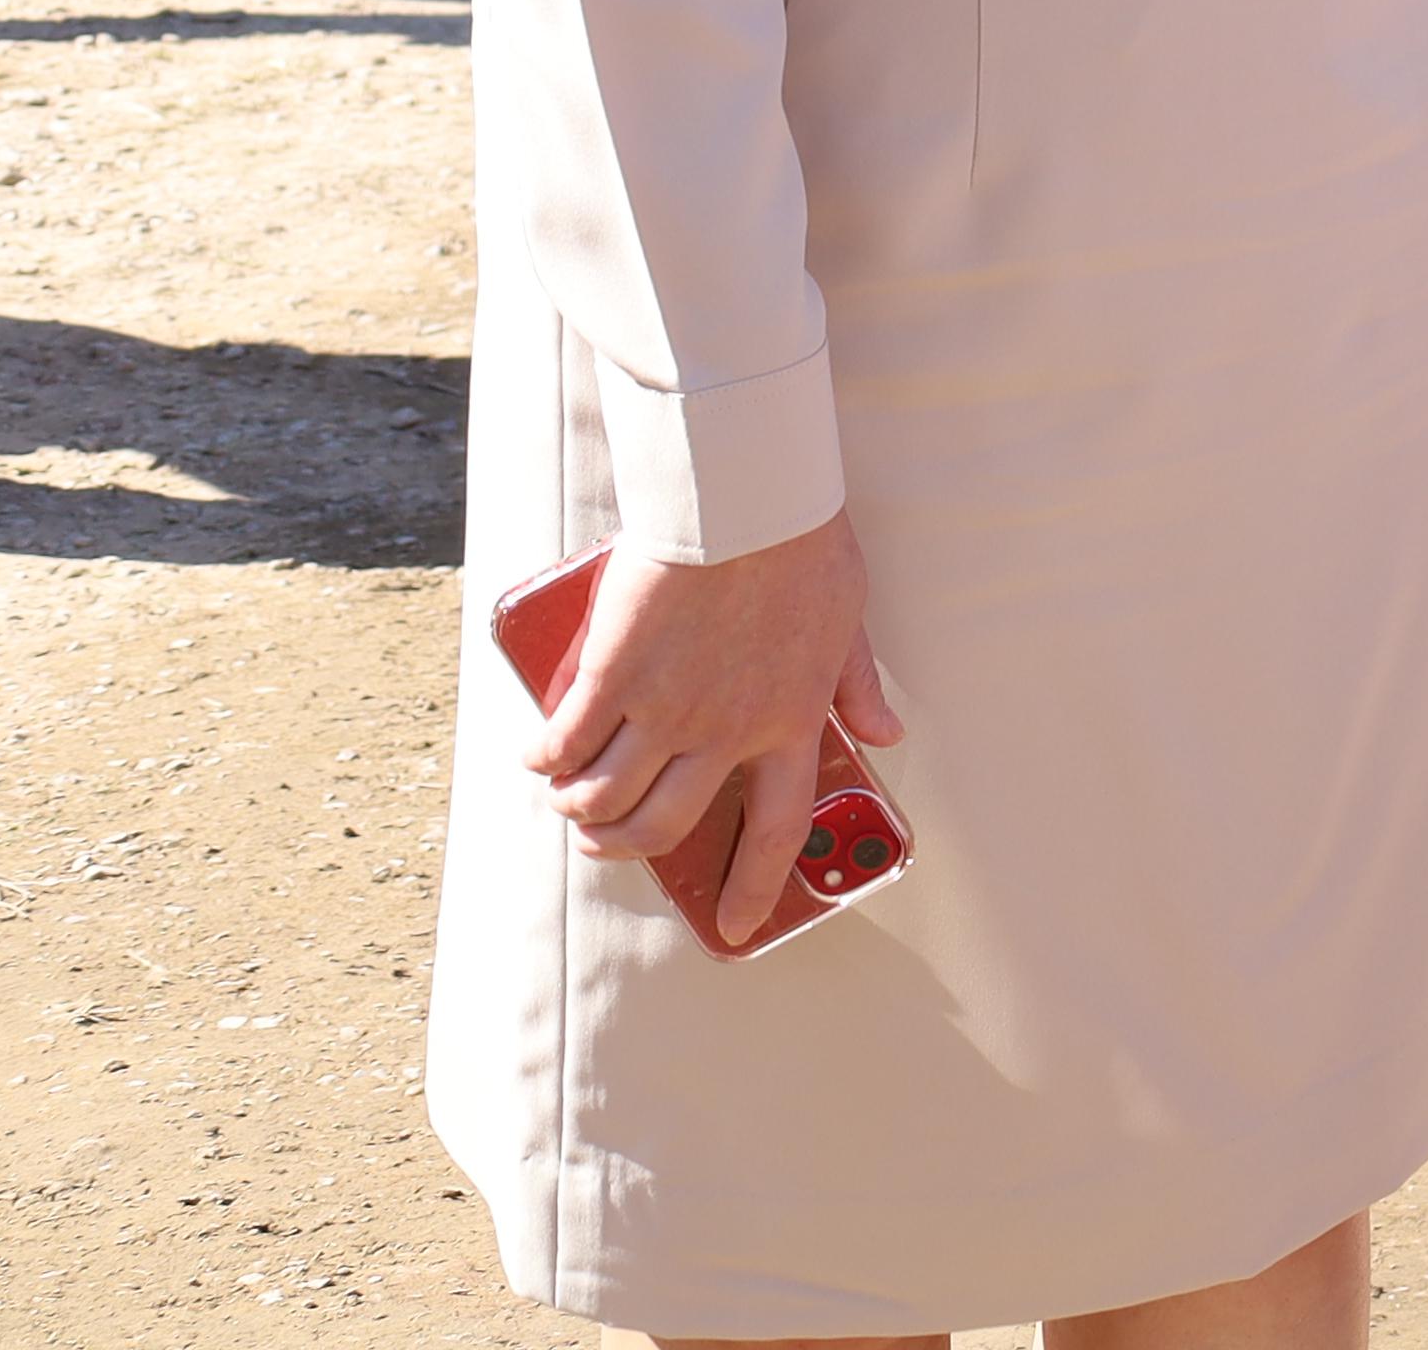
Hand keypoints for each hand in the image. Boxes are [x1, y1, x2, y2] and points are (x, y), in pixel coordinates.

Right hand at [521, 515, 891, 951]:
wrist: (747, 501)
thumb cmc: (804, 551)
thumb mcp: (849, 625)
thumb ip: (858, 688)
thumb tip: (887, 735)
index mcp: (790, 724)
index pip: (778, 830)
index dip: (753, 887)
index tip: (735, 926)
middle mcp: (726, 732)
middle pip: (664, 826)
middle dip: (625, 847)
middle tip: (605, 839)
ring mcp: (666, 709)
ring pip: (606, 797)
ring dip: (578, 809)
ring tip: (568, 799)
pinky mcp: (612, 677)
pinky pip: (565, 744)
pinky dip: (545, 760)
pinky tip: (540, 756)